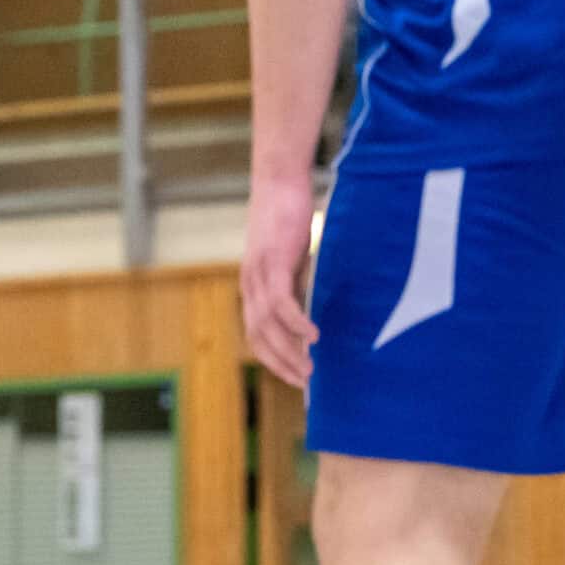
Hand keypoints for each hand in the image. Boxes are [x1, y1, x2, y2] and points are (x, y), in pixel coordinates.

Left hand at [242, 173, 319, 388]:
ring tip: (310, 370)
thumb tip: (310, 309)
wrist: (279, 181)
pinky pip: (282, 302)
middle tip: (304, 383)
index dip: (272, 358)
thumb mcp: (293, 259)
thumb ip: (297, 284)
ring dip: (289, 351)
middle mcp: (250, 284)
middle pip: (258, 337)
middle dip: (281, 364)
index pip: (256, 334)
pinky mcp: (273, 262)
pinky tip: (314, 337)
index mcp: (253, 286)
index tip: (294, 376)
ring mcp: (259, 274)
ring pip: (268, 326)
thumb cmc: (289, 217)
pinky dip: (296, 323)